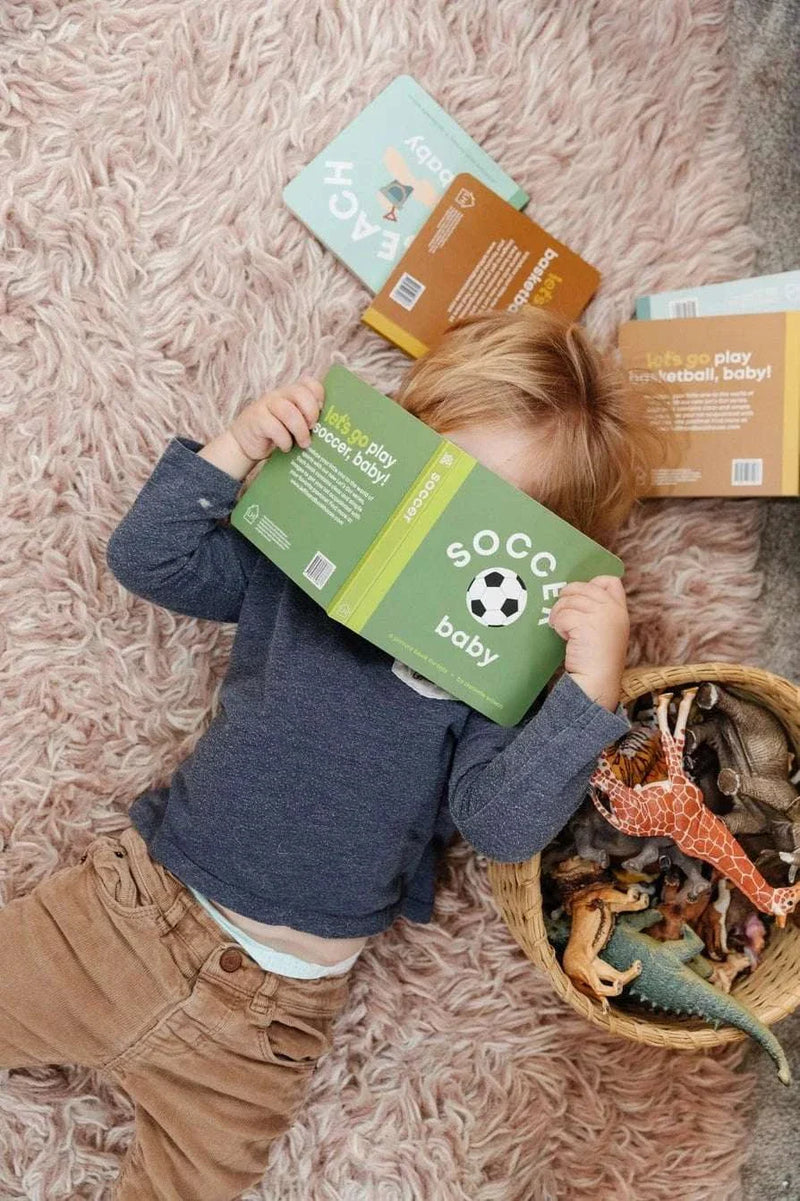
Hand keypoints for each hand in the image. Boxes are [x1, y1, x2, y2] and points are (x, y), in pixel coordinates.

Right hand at [198, 375, 325, 479]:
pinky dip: (284, 440)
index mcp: (291, 394)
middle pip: (300, 393)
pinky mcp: (256, 419)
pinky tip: (286, 447)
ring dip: (300, 430)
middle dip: (311, 412)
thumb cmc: (276, 436)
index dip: (319, 394)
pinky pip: (274, 427)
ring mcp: (266, 405)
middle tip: (314, 428)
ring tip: (304, 444)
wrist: (245, 444)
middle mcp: (279, 396)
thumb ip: (307, 421)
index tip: (323, 411)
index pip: (308, 383)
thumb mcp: (294, 426)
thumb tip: (334, 432)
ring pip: (288, 411)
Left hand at [548, 575, 629, 710]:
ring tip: (562, 629)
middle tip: (562, 615)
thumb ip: (596, 612)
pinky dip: (558, 625)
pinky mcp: (587, 623)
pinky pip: (563, 614)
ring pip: (569, 600)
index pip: (610, 581)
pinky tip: (564, 636)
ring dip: (559, 614)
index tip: (578, 598)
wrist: (598, 682)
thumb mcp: (605, 631)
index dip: (591, 583)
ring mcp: (602, 615)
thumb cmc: (596, 660)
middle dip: (566, 598)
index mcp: (620, 611)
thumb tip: (570, 595)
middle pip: (582, 587)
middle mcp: (613, 610)